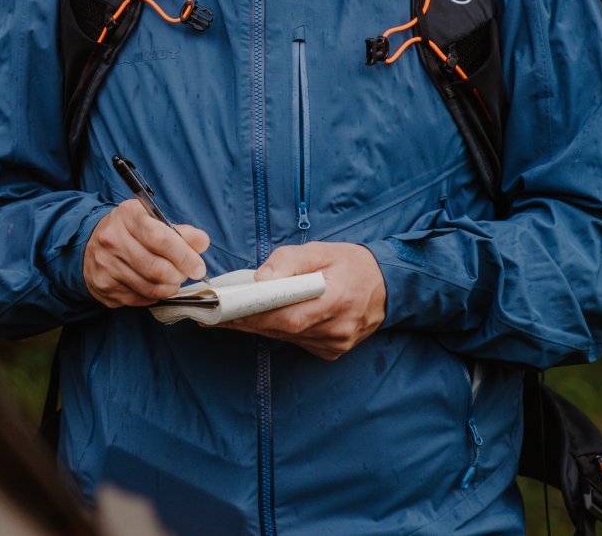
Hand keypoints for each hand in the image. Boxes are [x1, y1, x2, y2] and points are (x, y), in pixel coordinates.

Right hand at [83, 199, 209, 307]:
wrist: (89, 243)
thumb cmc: (128, 231)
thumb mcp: (151, 220)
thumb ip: (179, 231)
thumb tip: (202, 242)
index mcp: (127, 216)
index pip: (160, 238)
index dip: (185, 255)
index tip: (198, 267)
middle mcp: (112, 240)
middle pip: (157, 268)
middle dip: (179, 275)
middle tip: (186, 274)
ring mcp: (106, 265)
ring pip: (150, 288)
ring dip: (169, 288)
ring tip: (173, 280)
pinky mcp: (104, 287)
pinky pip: (140, 300)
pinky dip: (155, 296)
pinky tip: (155, 285)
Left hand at [216, 242, 386, 359]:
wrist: (386, 285)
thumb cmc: (349, 264)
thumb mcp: (321, 250)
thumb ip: (289, 261)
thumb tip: (259, 279)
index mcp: (337, 298)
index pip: (289, 314)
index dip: (255, 315)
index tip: (225, 312)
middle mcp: (338, 327)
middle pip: (283, 329)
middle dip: (247, 321)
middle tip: (214, 316)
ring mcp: (337, 343)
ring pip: (288, 337)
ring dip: (259, 327)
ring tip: (230, 316)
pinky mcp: (333, 351)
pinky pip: (298, 342)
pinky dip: (280, 331)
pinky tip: (263, 321)